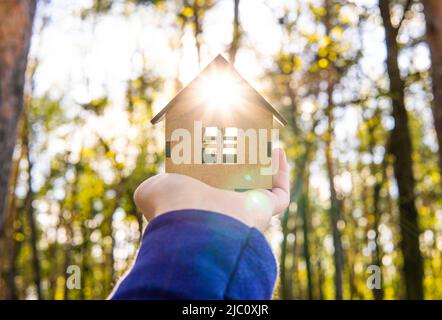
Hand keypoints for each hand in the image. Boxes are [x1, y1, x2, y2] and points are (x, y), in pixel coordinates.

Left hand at [133, 148, 289, 231]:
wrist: (192, 220)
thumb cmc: (171, 204)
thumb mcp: (153, 189)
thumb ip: (155, 184)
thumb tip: (158, 180)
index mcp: (201, 204)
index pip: (212, 183)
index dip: (217, 163)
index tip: (218, 145)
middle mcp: (225, 209)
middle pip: (239, 181)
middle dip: (244, 160)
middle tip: (244, 139)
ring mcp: (246, 212)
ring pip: (262, 185)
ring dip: (264, 162)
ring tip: (262, 139)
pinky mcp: (264, 210)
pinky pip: (280, 193)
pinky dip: (281, 172)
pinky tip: (278, 150)